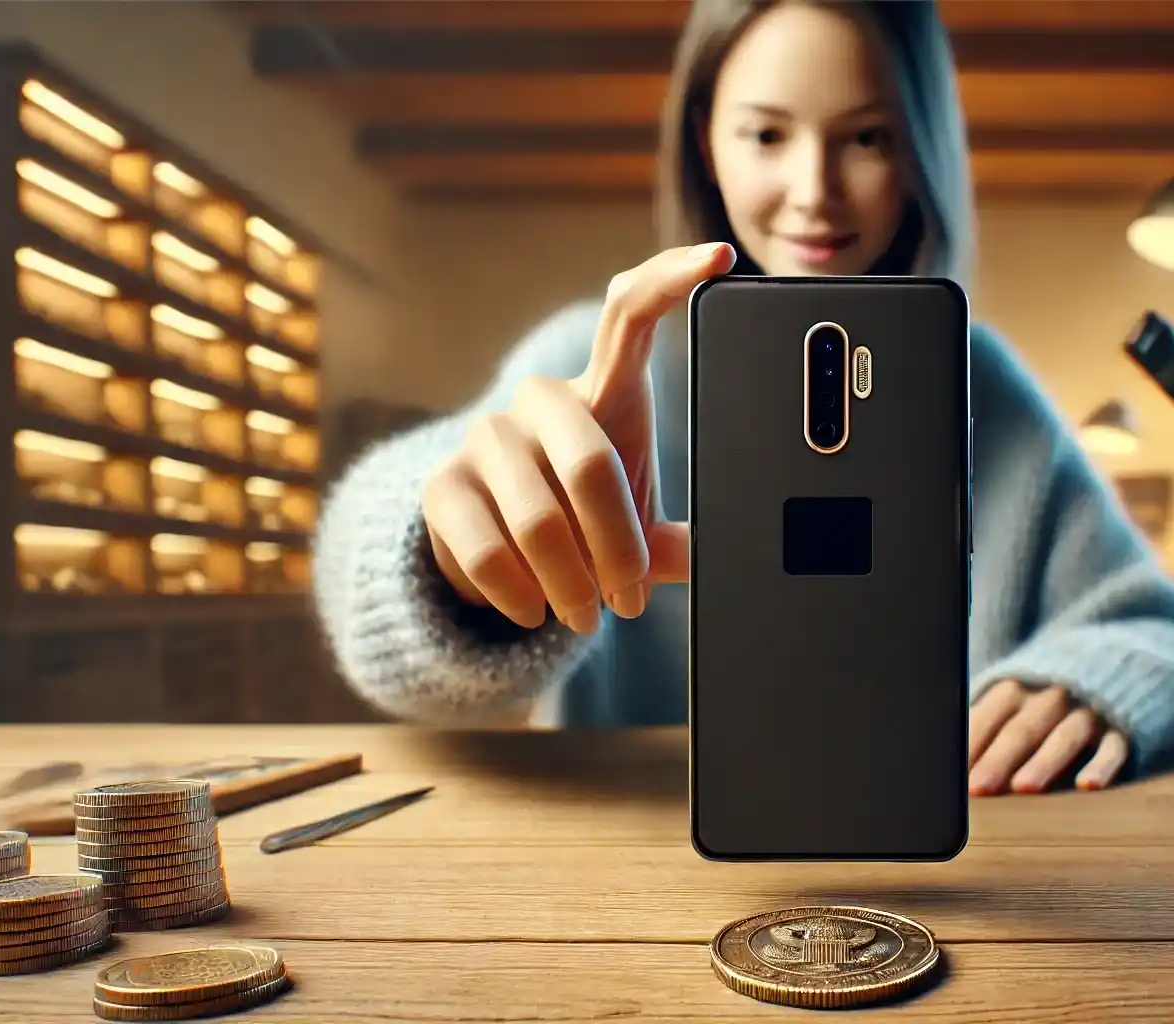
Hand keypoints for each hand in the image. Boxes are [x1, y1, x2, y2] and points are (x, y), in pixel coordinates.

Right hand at [421, 242, 736, 631]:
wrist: (488, 555)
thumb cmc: (583, 519)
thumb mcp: (636, 519)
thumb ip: (678, 537)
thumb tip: (731, 560)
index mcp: (602, 389)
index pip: (632, 314)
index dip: (674, 279)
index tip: (722, 259)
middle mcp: (541, 399)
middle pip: (590, 463)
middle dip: (619, 548)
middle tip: (631, 600)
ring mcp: (485, 438)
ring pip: (542, 520)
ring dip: (574, 584)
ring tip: (587, 615)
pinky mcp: (442, 486)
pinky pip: (491, 550)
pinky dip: (524, 595)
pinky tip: (536, 612)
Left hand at [968, 679, 1129, 795]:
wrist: (1112, 666)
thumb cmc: (1044, 699)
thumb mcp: (1014, 701)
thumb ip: (985, 724)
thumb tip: (949, 764)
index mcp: (1017, 688)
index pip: (989, 716)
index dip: (970, 745)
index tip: (954, 777)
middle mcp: (1051, 695)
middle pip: (1021, 729)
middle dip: (998, 759)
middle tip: (978, 789)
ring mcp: (1088, 710)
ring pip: (1064, 736)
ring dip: (1043, 762)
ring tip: (1023, 788)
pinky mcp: (1121, 728)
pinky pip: (1112, 748)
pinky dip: (1101, 766)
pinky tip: (1088, 786)